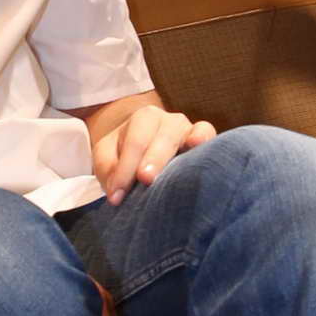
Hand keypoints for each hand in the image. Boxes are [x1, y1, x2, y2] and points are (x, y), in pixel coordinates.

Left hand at [91, 101, 216, 206]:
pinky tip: (199, 148)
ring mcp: (191, 130)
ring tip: (178, 169)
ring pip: (189, 135)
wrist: (147, 154)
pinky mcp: (207, 143)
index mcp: (144, 119)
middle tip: (145, 179)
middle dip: (153, 159)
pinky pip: (208, 135)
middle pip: (162, 138)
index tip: (116, 196)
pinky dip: (205, 140)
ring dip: (182, 153)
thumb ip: (109, 170)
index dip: (125, 170)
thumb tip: (118, 192)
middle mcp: (170, 121)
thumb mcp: (108, 159)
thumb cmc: (125, 156)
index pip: (135, 143)